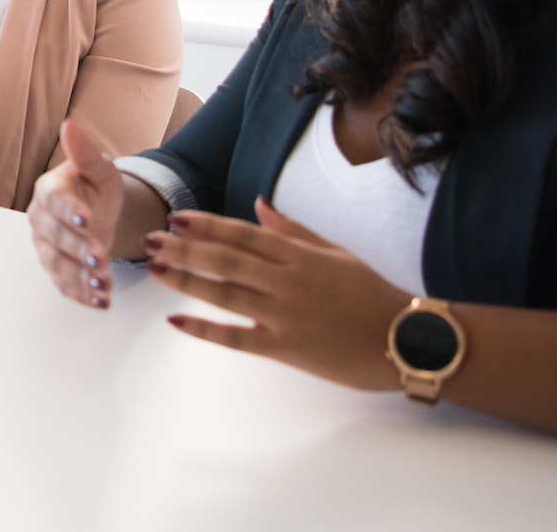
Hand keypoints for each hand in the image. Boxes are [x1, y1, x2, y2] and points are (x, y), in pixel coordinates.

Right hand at [27, 119, 122, 308]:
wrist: (100, 212)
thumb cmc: (96, 187)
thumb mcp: (99, 168)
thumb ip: (85, 151)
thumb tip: (70, 124)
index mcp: (49, 191)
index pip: (54, 201)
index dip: (68, 211)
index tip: (86, 219)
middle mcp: (41, 221)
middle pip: (55, 237)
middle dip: (77, 249)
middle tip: (99, 258)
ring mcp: (47, 248)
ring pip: (58, 265)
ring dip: (80, 277)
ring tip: (103, 284)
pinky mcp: (57, 269)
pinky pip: (65, 284)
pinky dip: (82, 294)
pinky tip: (101, 301)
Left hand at [146, 199, 408, 390]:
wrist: (406, 340)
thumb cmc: (373, 294)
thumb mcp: (337, 253)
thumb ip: (295, 231)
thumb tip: (259, 207)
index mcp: (301, 256)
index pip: (245, 235)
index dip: (208, 226)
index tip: (178, 218)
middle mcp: (288, 282)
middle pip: (227, 261)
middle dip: (186, 249)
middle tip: (151, 240)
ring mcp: (285, 316)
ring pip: (226, 294)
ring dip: (187, 280)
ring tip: (155, 270)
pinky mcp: (286, 349)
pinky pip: (238, 339)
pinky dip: (206, 330)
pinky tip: (177, 321)